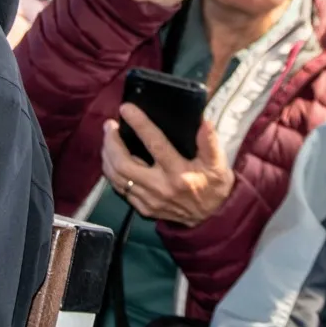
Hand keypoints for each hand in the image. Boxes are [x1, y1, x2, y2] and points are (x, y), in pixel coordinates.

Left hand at [100, 105, 233, 227]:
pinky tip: (112, 160)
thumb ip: (210, 143)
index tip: (126, 108)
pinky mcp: (143, 208)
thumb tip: (204, 122)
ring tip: (108, 138)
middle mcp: (160, 187)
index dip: (139, 124)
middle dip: (112, 142)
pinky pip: (120, 189)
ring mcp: (149, 200)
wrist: (212, 217)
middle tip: (109, 125)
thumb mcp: (218, 164)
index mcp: (178, 173)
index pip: (155, 144)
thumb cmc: (213, 186)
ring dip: (108, 156)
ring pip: (117, 177)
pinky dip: (112, 172)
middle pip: (124, 163)